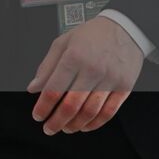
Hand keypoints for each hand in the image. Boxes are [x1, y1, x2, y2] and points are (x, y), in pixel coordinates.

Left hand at [27, 16, 143, 133]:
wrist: (125, 29)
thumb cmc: (91, 35)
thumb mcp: (62, 43)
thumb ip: (46, 66)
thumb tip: (33, 88)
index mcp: (73, 57)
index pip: (54, 89)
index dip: (43, 106)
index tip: (37, 115)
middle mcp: (92, 70)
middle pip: (71, 104)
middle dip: (57, 121)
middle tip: (49, 128)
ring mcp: (110, 80)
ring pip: (90, 112)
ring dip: (75, 125)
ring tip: (65, 128)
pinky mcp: (124, 87)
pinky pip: (109, 112)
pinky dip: (96, 123)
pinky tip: (85, 126)